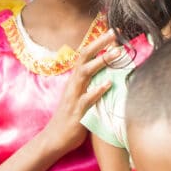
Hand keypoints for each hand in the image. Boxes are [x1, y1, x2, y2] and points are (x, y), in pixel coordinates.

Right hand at [38, 32, 118, 154]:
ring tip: (116, 53)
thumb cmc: (71, 118)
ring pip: (85, 74)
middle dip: (99, 43)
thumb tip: (109, 74)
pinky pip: (86, 99)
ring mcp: (74, 97)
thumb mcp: (81, 96)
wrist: (54, 139)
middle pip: (84, 58)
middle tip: (114, 32)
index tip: (113, 31)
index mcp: (75, 80)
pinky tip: (108, 84)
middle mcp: (73, 84)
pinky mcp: (77, 112)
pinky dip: (97, 90)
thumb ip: (91, 84)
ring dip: (101, 62)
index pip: (85, 55)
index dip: (98, 42)